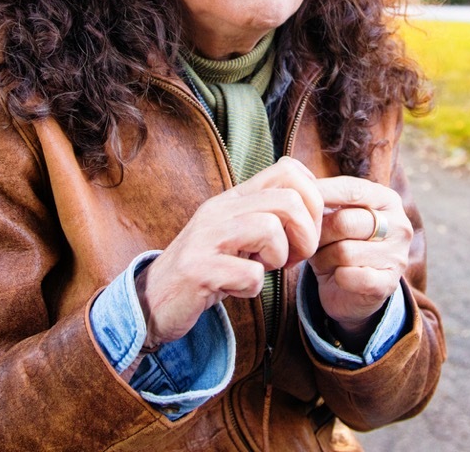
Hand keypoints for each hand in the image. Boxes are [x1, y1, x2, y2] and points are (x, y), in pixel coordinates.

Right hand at [135, 157, 322, 346]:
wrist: (153, 300)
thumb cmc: (207, 268)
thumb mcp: (238, 233)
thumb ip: (268, 214)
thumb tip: (316, 202)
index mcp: (234, 198)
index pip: (288, 169)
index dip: (312, 201)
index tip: (303, 231)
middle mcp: (220, 210)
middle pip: (289, 199)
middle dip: (306, 234)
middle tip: (292, 258)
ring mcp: (206, 238)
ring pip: (269, 228)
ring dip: (279, 257)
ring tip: (263, 270)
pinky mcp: (198, 270)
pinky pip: (249, 274)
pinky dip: (252, 287)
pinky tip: (236, 289)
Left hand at [309, 176, 411, 346]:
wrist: (352, 290)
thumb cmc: (339, 242)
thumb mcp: (334, 214)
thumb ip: (322, 196)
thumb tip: (293, 172)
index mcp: (387, 199)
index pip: (351, 189)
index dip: (319, 194)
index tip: (294, 200)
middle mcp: (399, 225)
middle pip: (344, 222)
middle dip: (319, 234)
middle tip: (307, 240)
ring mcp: (397, 256)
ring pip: (344, 252)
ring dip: (324, 259)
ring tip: (323, 260)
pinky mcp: (388, 284)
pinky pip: (350, 277)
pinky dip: (335, 277)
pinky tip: (336, 277)